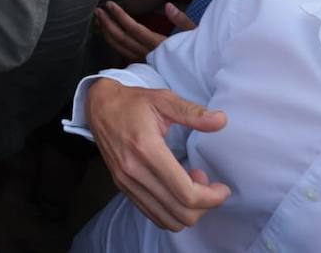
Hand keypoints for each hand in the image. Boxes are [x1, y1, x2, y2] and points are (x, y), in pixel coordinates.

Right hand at [86, 79, 230, 230]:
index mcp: (146, 149)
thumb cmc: (132, 102)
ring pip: (168, 220)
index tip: (222, 187)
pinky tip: (176, 189)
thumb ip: (193, 113)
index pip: (185, 192)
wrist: (98, 106)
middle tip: (208, 184)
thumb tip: (221, 120)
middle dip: (204, 205)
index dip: (211, 197)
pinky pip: (153, 215)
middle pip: (180, 212)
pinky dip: (172, 211)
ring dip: (188, 210)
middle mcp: (134, 171)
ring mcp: (126, 182)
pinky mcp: (122, 187)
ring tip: (191, 186)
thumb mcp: (164, 100)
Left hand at [94, 0, 195, 62]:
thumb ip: (182, 20)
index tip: (109, 5)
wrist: (202, 79)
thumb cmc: (201, 54)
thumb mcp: (196, 34)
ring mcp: (145, 61)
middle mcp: (149, 54)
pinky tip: (107, 36)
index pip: (134, 29)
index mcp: (160, 44)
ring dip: (107, 33)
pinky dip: (114, 44)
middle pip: (123, 39)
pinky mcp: (144, 66)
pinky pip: (124, 55)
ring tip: (98, 20)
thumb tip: (168, 6)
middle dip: (108, 24)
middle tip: (97, 10)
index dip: (120, 16)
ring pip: (121, 48)